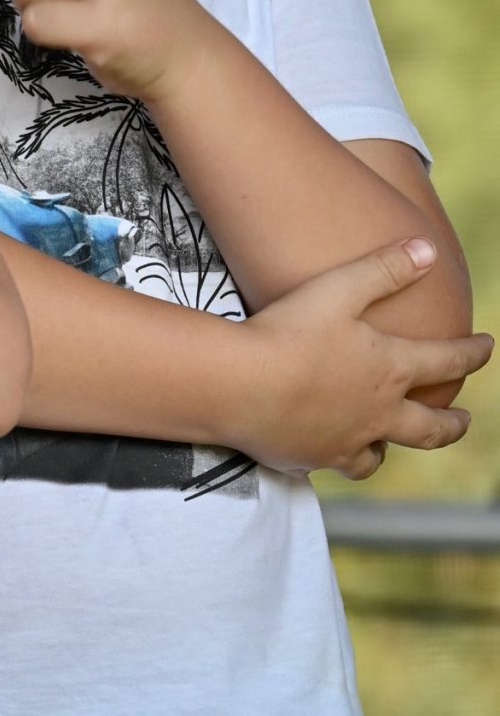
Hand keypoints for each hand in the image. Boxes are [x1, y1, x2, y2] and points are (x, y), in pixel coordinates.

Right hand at [233, 237, 490, 477]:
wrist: (239, 384)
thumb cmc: (288, 333)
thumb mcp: (338, 288)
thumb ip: (385, 268)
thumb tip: (428, 250)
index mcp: (390, 369)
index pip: (447, 361)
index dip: (473, 353)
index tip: (487, 348)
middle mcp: (377, 413)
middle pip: (431, 429)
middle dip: (453, 425)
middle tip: (462, 420)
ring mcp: (346, 441)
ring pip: (382, 454)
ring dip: (392, 445)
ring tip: (389, 439)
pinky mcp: (312, 458)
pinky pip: (336, 465)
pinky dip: (341, 457)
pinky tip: (329, 448)